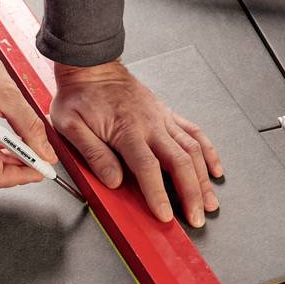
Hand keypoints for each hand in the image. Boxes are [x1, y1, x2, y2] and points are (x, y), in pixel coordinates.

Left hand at [51, 60, 222, 226]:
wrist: (92, 66)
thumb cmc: (79, 96)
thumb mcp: (69, 125)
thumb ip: (93, 154)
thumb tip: (113, 180)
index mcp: (127, 129)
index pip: (147, 167)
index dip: (158, 193)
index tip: (165, 215)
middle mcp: (151, 124)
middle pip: (179, 162)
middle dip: (192, 193)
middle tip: (196, 217)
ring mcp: (162, 118)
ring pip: (193, 150)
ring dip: (203, 178)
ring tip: (210, 202)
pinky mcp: (167, 114)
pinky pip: (195, 132)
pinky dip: (209, 152)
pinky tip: (215, 169)